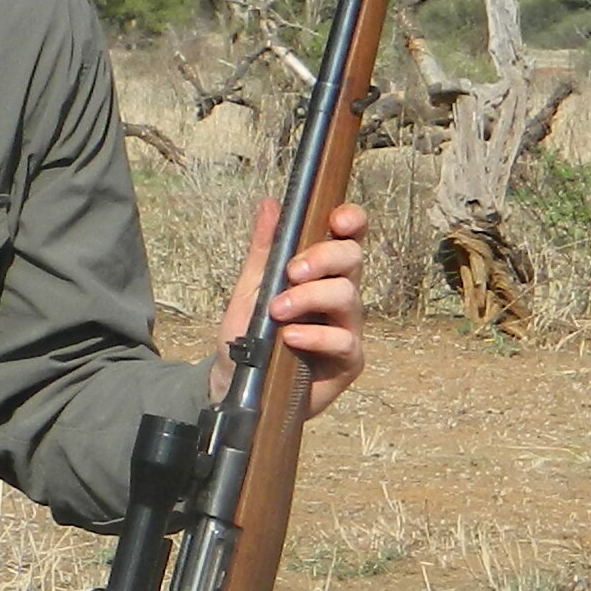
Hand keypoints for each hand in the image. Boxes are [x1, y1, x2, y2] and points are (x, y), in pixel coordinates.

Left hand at [217, 198, 369, 419]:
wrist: (237, 386)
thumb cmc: (250, 336)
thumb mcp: (250, 289)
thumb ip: (263, 250)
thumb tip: (270, 204)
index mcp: (321, 272)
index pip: (348, 238)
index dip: (351, 221)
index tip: (337, 220)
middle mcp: (340, 295)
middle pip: (353, 259)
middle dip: (324, 257)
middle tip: (293, 271)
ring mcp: (348, 327)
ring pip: (348, 296)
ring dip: (310, 298)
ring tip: (278, 311)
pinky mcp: (348, 360)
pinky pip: (343, 340)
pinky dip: (314, 336)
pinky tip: (290, 337)